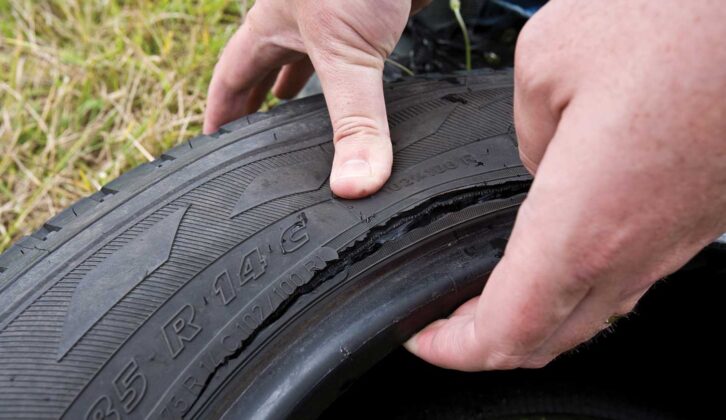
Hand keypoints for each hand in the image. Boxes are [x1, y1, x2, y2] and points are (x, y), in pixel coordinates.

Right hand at [204, 0, 428, 197]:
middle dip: (260, 106)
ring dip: (306, 90)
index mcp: (272, 26)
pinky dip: (357, 79)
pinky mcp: (377, 14)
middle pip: (267, 69)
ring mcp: (337, 15)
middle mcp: (299, 21)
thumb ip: (355, 120)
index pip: (231, 78)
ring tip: (303, 123)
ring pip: (312, 61)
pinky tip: (364, 91)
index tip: (213, 144)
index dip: (220, 112)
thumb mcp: (347, 50)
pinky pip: (358, 57)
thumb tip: (352, 185)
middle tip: (259, 145)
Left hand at [406, 0, 725, 370]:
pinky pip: (627, 275)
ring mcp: (674, 240)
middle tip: (449, 326)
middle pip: (551, 337)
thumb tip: (542, 159)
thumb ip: (527, 130)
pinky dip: (577, 285)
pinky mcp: (696, 216)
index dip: (459, 349)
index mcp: (585, 222)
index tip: (426, 340)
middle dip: (490, 344)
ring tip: (491, 297)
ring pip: (593, 312)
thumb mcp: (551, 60)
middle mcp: (636, 248)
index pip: (510, 328)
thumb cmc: (681, 21)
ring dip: (535, 316)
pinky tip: (557, 259)